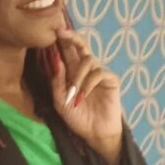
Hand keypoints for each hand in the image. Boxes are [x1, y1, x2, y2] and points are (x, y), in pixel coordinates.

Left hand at [50, 25, 123, 164]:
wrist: (94, 133)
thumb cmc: (78, 118)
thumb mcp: (60, 101)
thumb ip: (57, 82)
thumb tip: (56, 60)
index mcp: (73, 72)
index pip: (68, 51)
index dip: (63, 40)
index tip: (54, 31)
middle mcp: (87, 69)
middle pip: (82, 46)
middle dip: (72, 38)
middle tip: (61, 33)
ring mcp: (99, 74)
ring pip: (88, 61)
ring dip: (78, 76)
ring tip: (74, 94)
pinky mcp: (111, 81)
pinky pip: (99, 73)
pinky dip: (89, 84)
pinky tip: (83, 96)